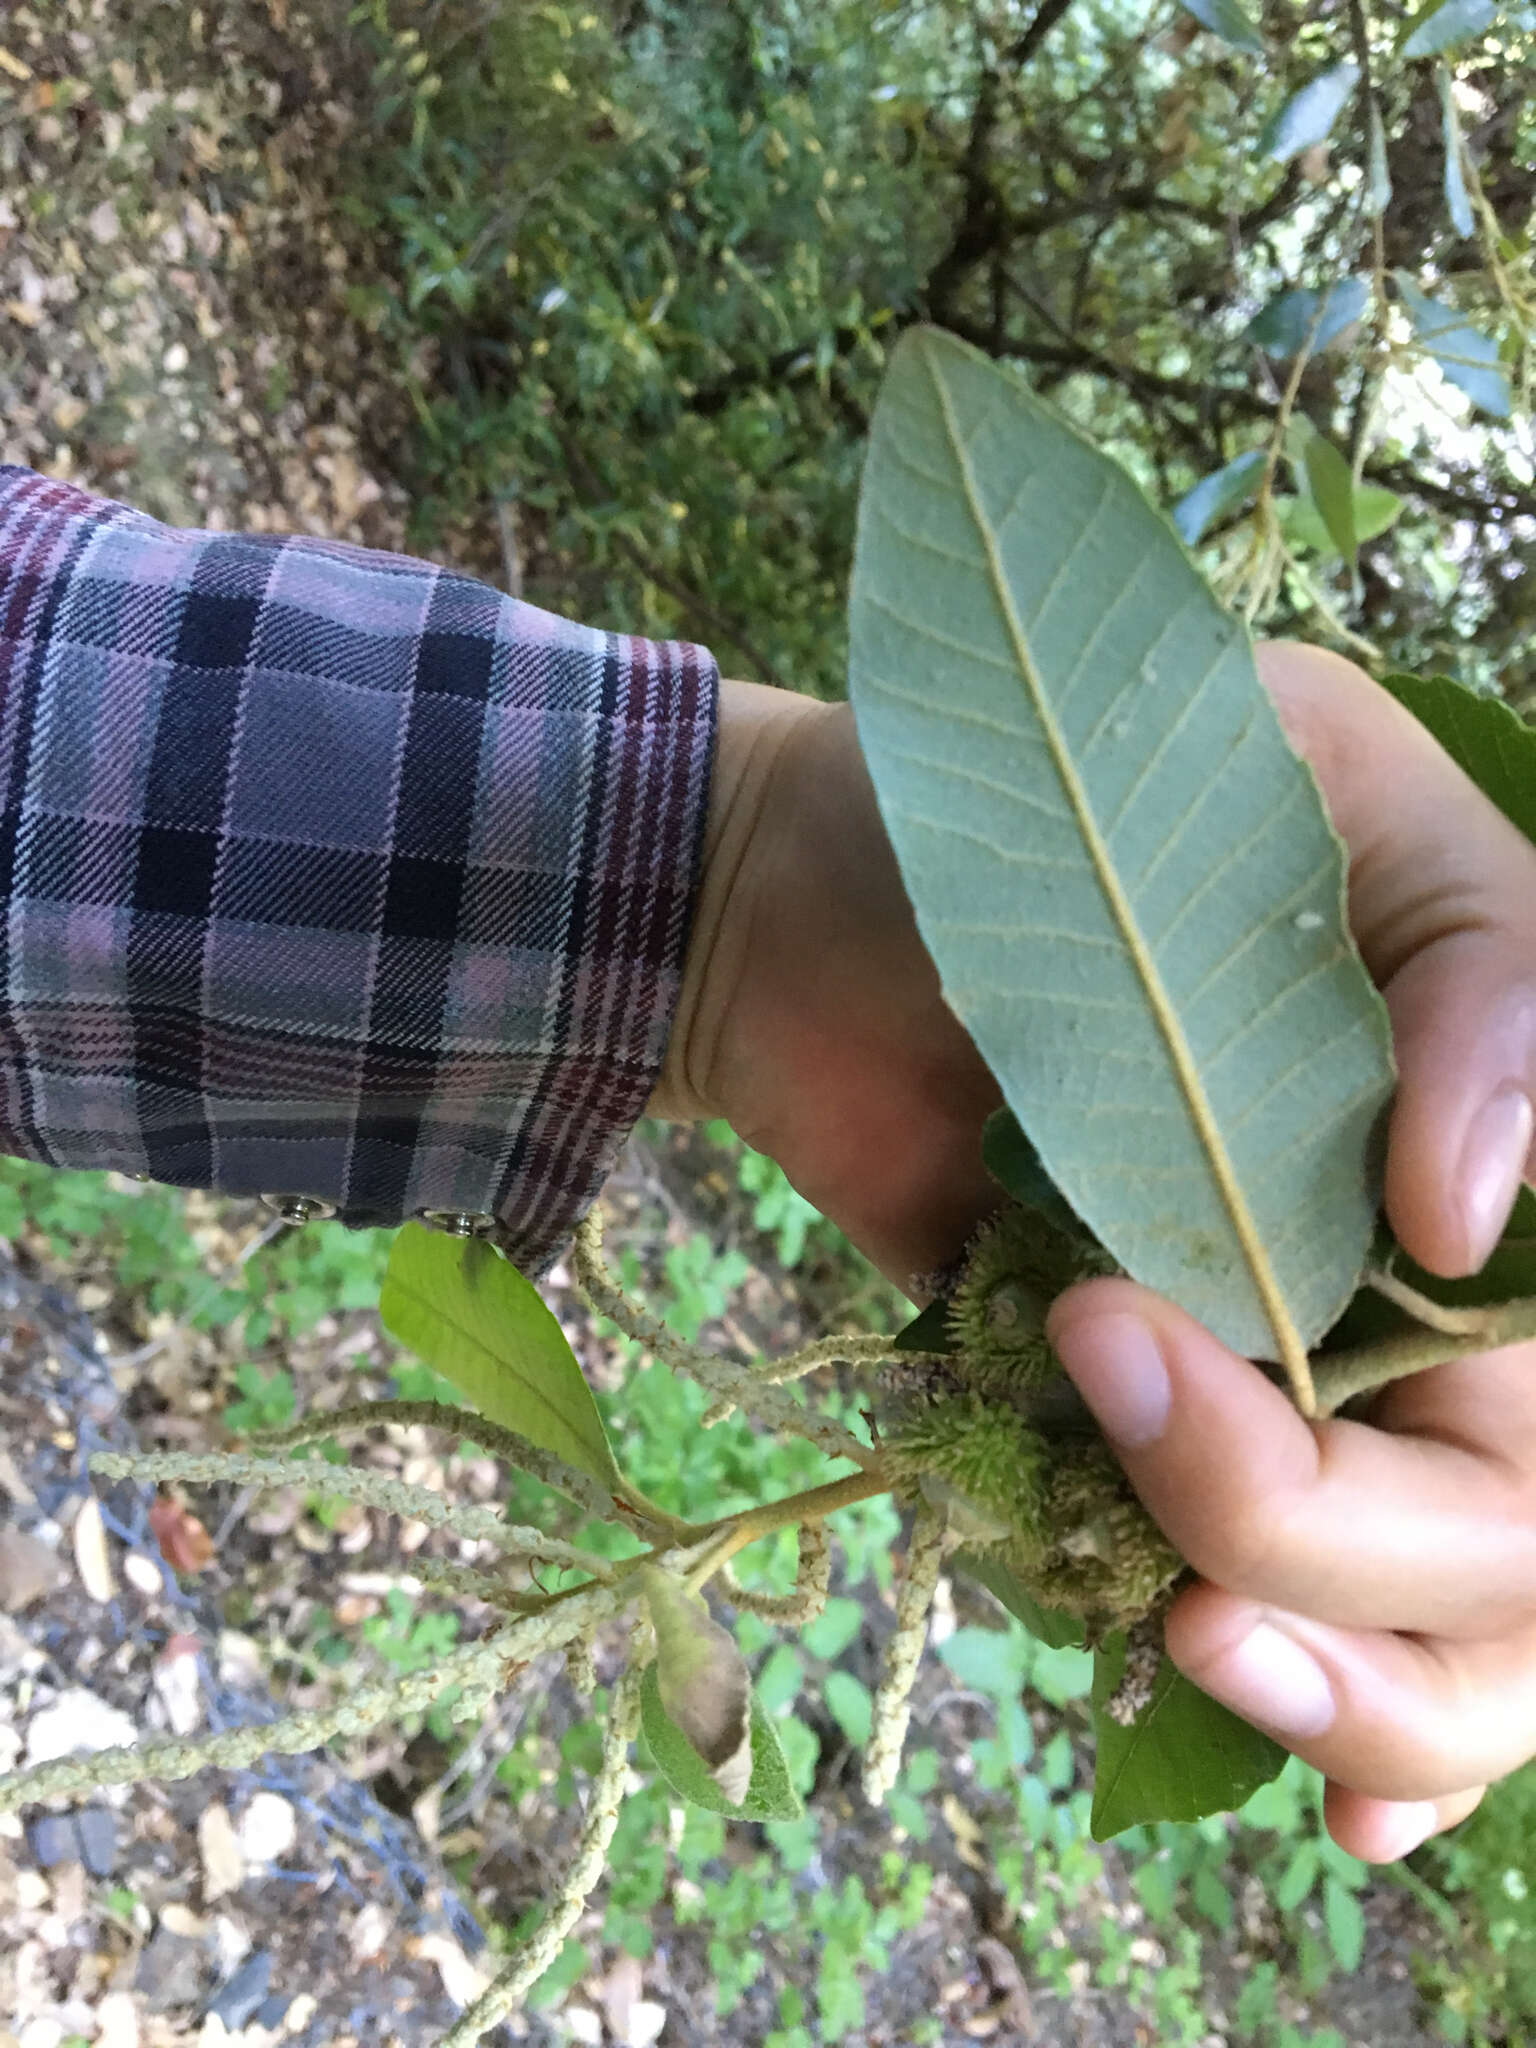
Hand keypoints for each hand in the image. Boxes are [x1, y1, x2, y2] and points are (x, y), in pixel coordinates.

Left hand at [653, 648, 1535, 1860]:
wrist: (811, 917)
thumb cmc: (1063, 814)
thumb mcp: (1316, 772)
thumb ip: (1473, 966)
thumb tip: (1470, 1221)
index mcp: (1500, 1139)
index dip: (1527, 1432)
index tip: (1375, 1317)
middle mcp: (1440, 1299)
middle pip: (1516, 1535)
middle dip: (1341, 1529)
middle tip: (1123, 1369)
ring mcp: (1315, 1402)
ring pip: (1453, 1641)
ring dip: (1357, 1684)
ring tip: (1188, 1635)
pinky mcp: (1167, 1464)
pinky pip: (1297, 1643)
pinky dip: (1333, 1735)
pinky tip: (1331, 1812)